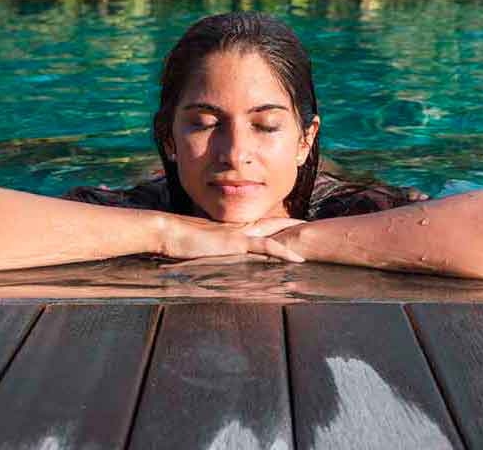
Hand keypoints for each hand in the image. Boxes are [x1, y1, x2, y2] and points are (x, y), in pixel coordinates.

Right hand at [159, 215, 305, 263]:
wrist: (168, 233)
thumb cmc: (179, 241)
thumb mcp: (202, 247)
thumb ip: (214, 249)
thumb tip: (218, 255)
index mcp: (233, 228)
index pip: (262, 225)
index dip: (280, 225)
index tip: (294, 227)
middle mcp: (240, 228)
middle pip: (274, 224)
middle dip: (294, 225)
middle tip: (313, 226)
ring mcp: (239, 234)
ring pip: (275, 234)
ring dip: (295, 237)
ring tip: (314, 239)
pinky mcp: (236, 243)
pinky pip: (265, 247)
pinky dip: (283, 252)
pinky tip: (297, 259)